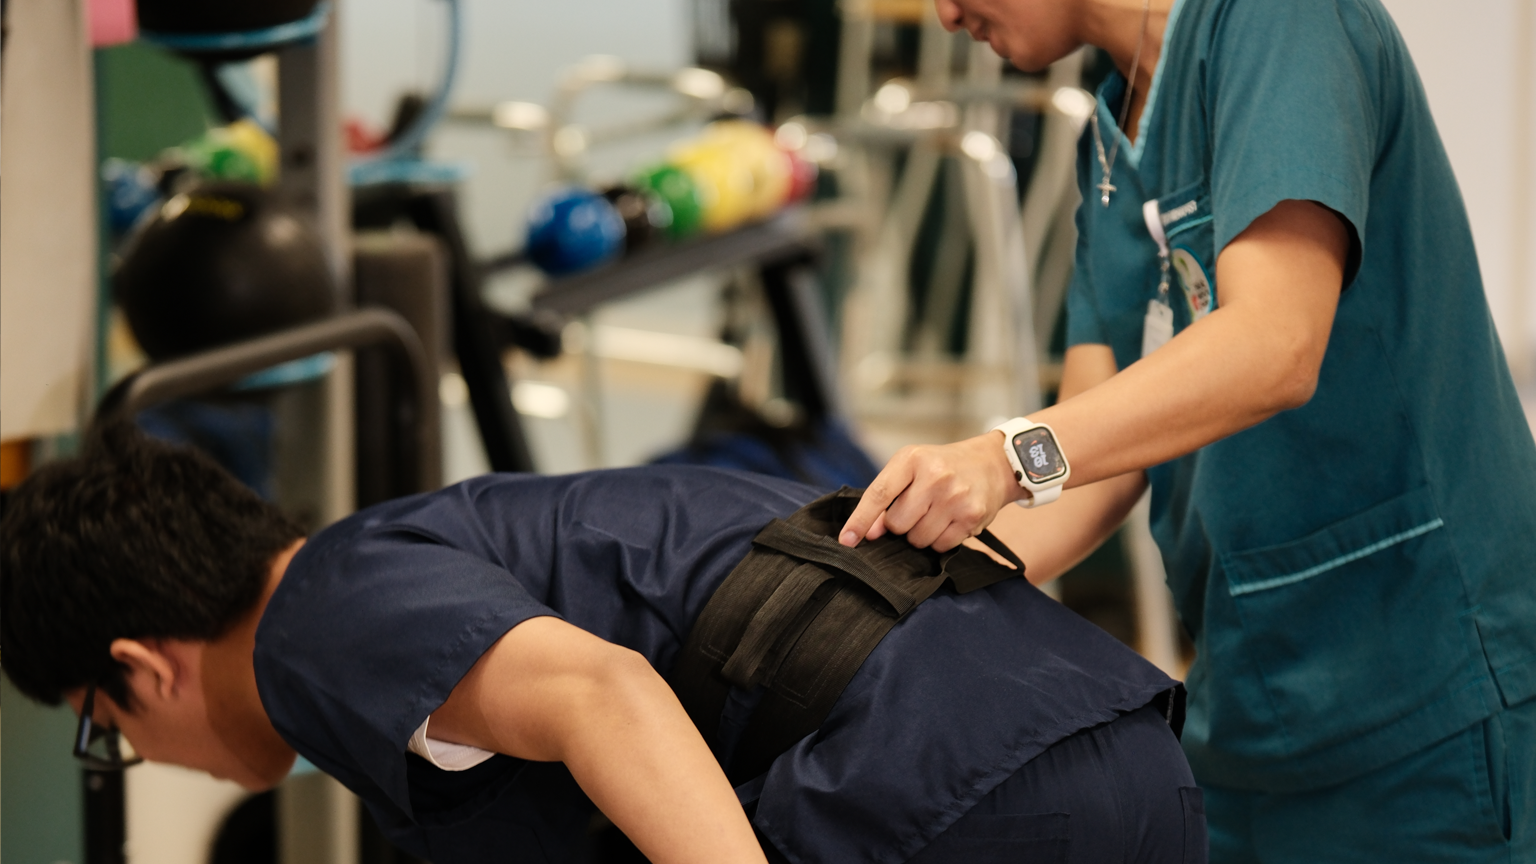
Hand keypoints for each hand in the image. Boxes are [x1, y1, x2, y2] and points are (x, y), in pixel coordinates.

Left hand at [839, 432, 1019, 550]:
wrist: (993, 463)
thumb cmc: (944, 466)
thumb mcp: (912, 467)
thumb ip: (887, 496)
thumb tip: (870, 531)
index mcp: (912, 459)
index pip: (879, 494)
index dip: (860, 520)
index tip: (847, 540)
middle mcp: (935, 476)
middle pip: (897, 524)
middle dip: (901, 524)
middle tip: (917, 509)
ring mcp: (955, 497)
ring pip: (918, 539)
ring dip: (920, 534)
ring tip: (935, 513)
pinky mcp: (972, 516)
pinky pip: (941, 546)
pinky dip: (940, 540)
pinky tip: (949, 521)